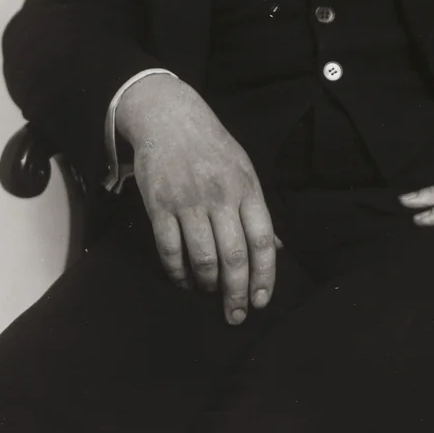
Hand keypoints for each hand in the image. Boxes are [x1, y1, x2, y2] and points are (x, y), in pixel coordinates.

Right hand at [117, 75, 277, 323]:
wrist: (169, 117)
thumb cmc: (212, 147)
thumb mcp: (244, 170)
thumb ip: (257, 211)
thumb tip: (274, 250)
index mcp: (246, 188)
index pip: (262, 241)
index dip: (265, 276)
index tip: (262, 301)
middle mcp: (220, 196)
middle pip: (234, 257)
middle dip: (236, 293)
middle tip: (236, 315)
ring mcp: (188, 200)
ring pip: (203, 257)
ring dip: (208, 285)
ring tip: (209, 292)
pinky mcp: (159, 204)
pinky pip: (169, 249)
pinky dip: (177, 272)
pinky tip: (184, 280)